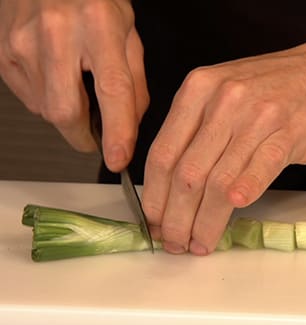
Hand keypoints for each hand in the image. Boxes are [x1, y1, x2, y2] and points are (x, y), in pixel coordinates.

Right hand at [0, 0, 148, 170]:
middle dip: (84, 137)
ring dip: (67, 113)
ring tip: (76, 86)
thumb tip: (130, 125)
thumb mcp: (128, 31)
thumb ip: (135, 80)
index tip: (119, 160)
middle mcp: (57, 32)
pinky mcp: (4, 52)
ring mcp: (23, 42)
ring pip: (46, 109)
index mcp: (99, 25)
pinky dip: (47, 99)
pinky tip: (56, 77)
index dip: (117, 132)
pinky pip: (29, 98)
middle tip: (97, 136)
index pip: (112, 90)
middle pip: (66, 111)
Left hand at [142, 44, 305, 254]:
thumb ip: (198, 130)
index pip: (163, 154)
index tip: (154, 222)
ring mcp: (258, 115)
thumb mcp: (225, 93)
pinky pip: (261, 169)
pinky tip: (233, 213)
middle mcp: (223, 100)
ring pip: (219, 180)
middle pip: (186, 172)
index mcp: (198, 89)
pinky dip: (245, 193)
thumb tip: (173, 187)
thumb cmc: (276, 89)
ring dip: (205, 221)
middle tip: (174, 242)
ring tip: (199, 242)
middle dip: (175, 217)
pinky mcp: (290, 132)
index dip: (154, 196)